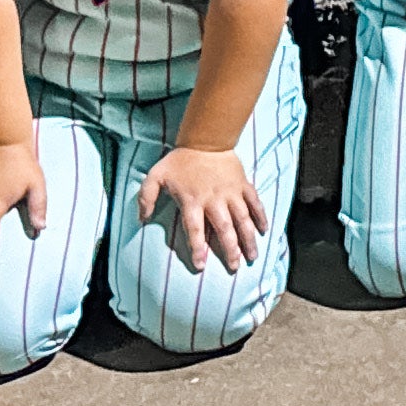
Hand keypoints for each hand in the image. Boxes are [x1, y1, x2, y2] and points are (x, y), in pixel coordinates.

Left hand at [138, 145, 268, 271]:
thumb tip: (141, 219)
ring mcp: (231, 193)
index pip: (195, 230)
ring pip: (243, 219)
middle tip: (234, 267)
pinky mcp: (243, 185)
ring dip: (248, 239)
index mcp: (193, 201)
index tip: (200, 266)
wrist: (206, 138)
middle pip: (224, 229)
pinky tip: (264, 230)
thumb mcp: (156, 176)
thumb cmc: (179, 160)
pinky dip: (261, 216)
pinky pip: (254, 202)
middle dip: (230, 249)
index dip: (198, 249)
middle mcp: (214, 200)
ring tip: (252, 257)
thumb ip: (146, 197)